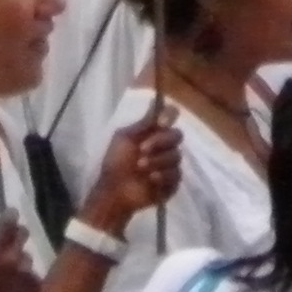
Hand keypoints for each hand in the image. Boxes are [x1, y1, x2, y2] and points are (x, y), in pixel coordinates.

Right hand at [0, 219, 43, 291]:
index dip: (6, 221)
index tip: (12, 211)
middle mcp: (5, 264)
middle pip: (18, 238)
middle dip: (18, 237)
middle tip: (20, 234)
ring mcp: (23, 275)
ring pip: (27, 259)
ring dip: (23, 264)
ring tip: (16, 277)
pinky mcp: (36, 288)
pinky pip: (33, 278)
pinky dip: (29, 282)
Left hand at [81, 109, 183, 231]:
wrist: (114, 190)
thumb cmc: (116, 162)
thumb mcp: (125, 138)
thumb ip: (144, 123)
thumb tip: (155, 100)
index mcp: (154, 132)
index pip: (171, 115)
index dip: (169, 116)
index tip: (160, 123)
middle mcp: (165, 146)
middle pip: (177, 135)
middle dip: (160, 142)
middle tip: (142, 150)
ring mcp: (170, 164)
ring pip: (176, 156)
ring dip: (157, 160)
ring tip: (140, 168)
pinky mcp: (173, 183)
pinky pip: (176, 175)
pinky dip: (163, 176)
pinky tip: (151, 179)